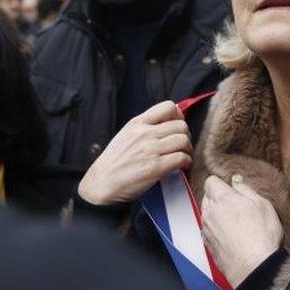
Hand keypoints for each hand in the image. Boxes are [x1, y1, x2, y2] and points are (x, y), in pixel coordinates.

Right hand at [77, 101, 191, 204]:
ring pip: (183, 141)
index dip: (179, 116)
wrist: (102, 183)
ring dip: (188, 150)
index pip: (168, 107)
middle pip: (181, 125)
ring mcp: (150, 150)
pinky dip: (186, 162)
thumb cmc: (115, 161)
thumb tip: (168, 124)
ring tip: (183, 157)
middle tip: (182, 146)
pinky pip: (181, 158)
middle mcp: (145, 133)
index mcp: (137, 123)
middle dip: (186, 136)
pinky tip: (182, 167)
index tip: (177, 128)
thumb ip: (145, 127)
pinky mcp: (155, 167)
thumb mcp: (126, 135)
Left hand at [201, 175, 282, 287]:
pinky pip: (209, 229)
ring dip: (218, 214)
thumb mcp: (262, 204)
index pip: (210, 181)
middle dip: (219, 198)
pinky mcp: (207, 244)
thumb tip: (236, 181)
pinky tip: (232, 235)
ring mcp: (206, 229)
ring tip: (237, 223)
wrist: (254, 267)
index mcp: (222, 199)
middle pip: (207, 197)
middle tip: (238, 206)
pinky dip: (217, 229)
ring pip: (207, 213)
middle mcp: (209, 213)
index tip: (231, 189)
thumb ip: (245, 189)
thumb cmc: (261, 237)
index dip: (221, 183)